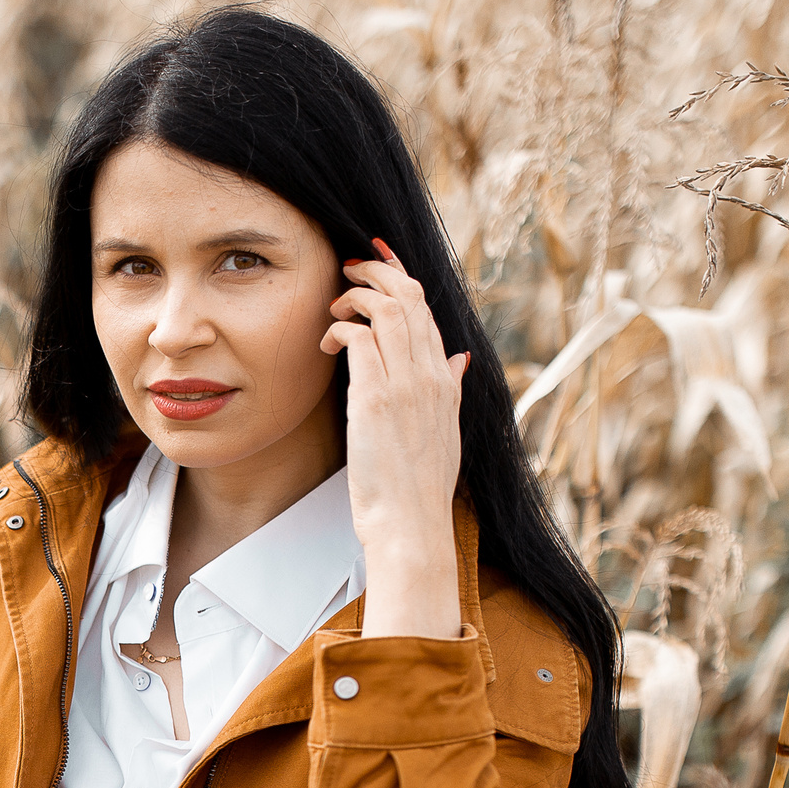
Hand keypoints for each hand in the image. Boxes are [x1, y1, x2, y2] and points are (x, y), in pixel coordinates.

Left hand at [322, 237, 466, 638]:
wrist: (411, 524)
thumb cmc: (419, 488)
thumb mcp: (445, 432)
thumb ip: (450, 390)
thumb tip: (460, 360)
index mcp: (446, 381)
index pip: (428, 312)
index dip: (403, 280)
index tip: (381, 263)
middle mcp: (431, 375)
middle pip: (409, 298)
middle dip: (379, 272)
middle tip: (351, 267)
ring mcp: (405, 384)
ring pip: (386, 309)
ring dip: (355, 295)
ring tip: (335, 301)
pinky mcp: (375, 398)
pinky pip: (359, 338)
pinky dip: (339, 327)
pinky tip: (327, 340)